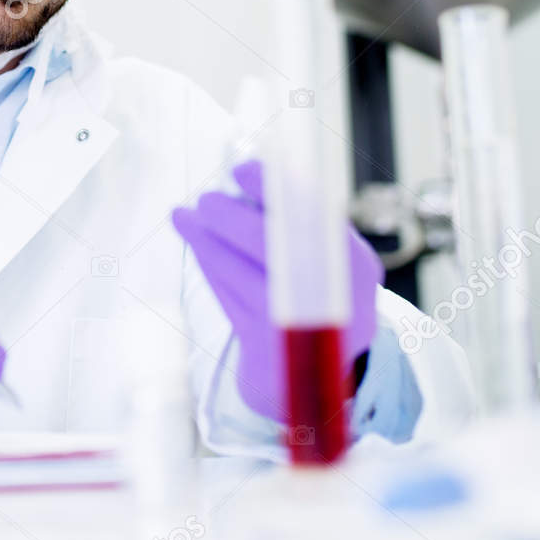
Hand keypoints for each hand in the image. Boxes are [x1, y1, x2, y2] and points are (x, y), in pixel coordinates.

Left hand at [171, 160, 380, 420]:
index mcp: (355, 264)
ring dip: (207, 241)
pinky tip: (198, 245)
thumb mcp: (324, 259)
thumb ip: (295, 222)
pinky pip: (228, 299)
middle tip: (206, 199)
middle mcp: (332, 298)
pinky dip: (210, 267)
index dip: (273, 189)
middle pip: (273, 248)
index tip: (241, 169)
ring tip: (184, 217)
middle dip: (233, 219)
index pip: (313, 216)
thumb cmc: (316, 293)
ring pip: (241, 274)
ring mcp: (298, 326)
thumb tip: (243, 172)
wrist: (316, 371)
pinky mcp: (264, 348)